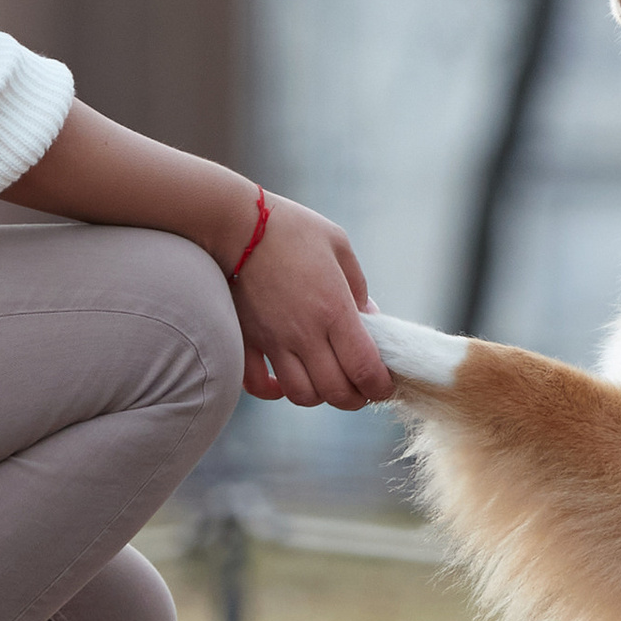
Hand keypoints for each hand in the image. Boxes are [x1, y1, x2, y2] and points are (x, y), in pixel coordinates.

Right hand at [233, 194, 395, 409]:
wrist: (236, 222)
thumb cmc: (292, 228)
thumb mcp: (339, 246)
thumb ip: (358, 286)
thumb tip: (370, 318)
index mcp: (334, 310)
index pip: (365, 369)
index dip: (380, 386)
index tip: (384, 383)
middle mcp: (305, 332)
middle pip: (336, 392)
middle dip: (354, 398)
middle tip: (359, 388)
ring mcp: (273, 340)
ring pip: (300, 395)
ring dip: (318, 396)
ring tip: (325, 381)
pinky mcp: (246, 339)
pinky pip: (258, 384)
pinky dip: (274, 391)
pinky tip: (283, 381)